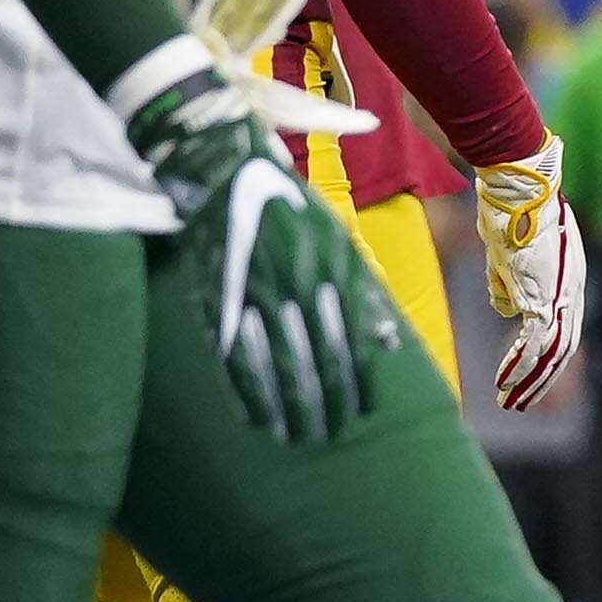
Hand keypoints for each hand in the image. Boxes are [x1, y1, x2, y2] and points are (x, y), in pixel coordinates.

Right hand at [116, 54, 384, 445]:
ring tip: (297, 438)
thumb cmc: (286, 200)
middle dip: (324, 403)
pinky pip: (233, 354)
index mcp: (330, 267)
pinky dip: (246, 390)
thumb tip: (385, 344)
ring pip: (275, 364)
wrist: (220, 163)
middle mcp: (296, 283)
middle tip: (329, 436)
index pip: (350, 340)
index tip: (360, 414)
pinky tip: (255, 417)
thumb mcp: (333, 236)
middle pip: (315, 359)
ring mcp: (253, 291)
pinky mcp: (216, 295)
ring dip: (289, 406)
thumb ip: (359, 290)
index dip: (355, 382)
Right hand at [472, 140, 586, 408]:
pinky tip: (504, 384)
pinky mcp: (541, 298)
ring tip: (511, 404)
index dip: (550, 355)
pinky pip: (532, 343)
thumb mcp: (512, 253)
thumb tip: (505, 308)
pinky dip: (518, 367)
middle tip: (522, 402)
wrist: (522, 190)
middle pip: (563, 349)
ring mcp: (559, 296)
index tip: (533, 375)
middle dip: (542, 379)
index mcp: (568, 280)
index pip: (565, 328)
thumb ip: (509, 281)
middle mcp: (570, 292)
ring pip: (550, 353)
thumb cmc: (513, 211)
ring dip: (530, 382)